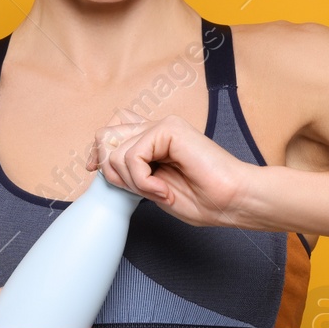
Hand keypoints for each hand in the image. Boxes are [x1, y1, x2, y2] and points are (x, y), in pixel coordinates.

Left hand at [89, 113, 255, 227]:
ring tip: (159, 193)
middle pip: (106, 135)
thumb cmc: (204, 199)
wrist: (234, 201)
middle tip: (140, 190)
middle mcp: (156, 129)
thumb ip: (130, 173)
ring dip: (133, 182)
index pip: (111, 131)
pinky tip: (162, 191)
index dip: (98, 150)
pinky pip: (133, 156)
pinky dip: (142, 181)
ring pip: (116, 151)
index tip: (95, 170)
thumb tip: (101, 163)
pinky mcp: (169, 129)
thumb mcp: (153, 188)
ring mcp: (163, 126)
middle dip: (111, 169)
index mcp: (154, 141)